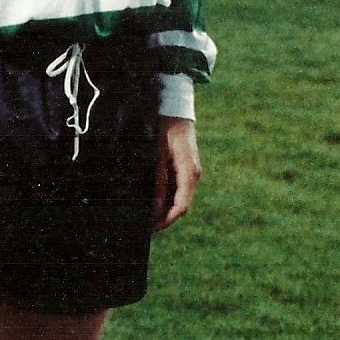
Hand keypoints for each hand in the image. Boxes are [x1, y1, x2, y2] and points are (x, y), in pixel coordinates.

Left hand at [153, 117, 201, 231]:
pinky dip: (166, 198)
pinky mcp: (185, 170)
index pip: (182, 206)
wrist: (175, 110)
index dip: (168, 220)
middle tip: (145, 227)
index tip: (154, 229)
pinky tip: (152, 201)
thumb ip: (158, 180)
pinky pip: (177, 190)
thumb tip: (155, 206)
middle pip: (181, 206)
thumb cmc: (165, 128)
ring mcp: (190, 173)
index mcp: (189, 172)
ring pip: (179, 199)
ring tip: (146, 216)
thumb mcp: (157, 154)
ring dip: (165, 209)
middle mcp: (193, 176)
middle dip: (165, 218)